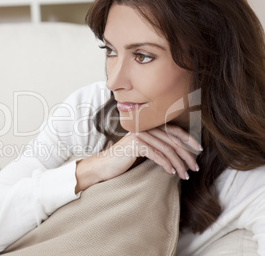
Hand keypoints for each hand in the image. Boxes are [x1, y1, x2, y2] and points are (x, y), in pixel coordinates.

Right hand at [75, 124, 201, 192]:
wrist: (103, 166)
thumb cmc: (123, 160)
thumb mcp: (143, 150)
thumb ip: (157, 146)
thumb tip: (179, 153)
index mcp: (148, 126)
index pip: (173, 129)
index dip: (188, 139)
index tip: (199, 149)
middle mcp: (144, 127)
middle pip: (172, 140)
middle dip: (187, 155)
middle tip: (195, 167)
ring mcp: (140, 135)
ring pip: (166, 149)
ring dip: (178, 163)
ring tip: (185, 175)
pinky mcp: (135, 144)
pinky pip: (156, 154)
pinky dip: (166, 164)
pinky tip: (171, 172)